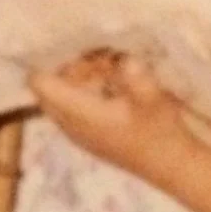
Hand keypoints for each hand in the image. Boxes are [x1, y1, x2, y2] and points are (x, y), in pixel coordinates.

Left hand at [29, 54, 190, 184]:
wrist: (169, 166)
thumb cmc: (160, 132)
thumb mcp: (153, 99)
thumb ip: (136, 76)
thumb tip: (123, 58)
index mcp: (81, 114)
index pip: (41, 84)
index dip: (50, 60)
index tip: (75, 45)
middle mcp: (71, 124)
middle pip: (45, 89)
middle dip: (65, 68)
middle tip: (96, 58)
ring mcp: (77, 133)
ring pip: (58, 99)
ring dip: (76, 79)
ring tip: (108, 68)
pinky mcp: (87, 136)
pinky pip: (70, 108)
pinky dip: (82, 92)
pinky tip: (111, 86)